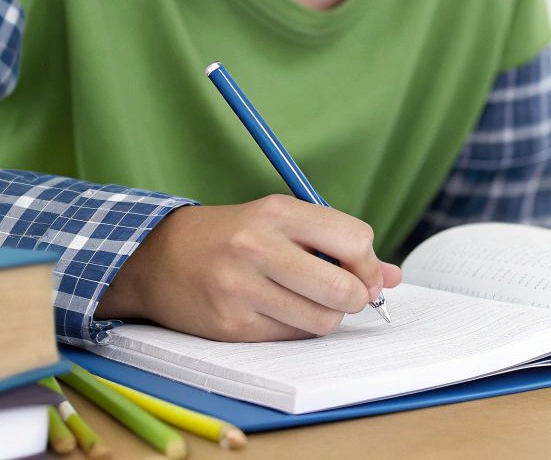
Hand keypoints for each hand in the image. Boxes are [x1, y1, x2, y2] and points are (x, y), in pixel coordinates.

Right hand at [97, 194, 403, 341]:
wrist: (157, 257)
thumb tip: (393, 277)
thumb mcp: (283, 222)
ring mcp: (241, 289)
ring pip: (322, 320)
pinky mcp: (230, 325)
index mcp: (278, 212)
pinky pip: (291, 337)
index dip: (369, 263)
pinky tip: (280, 312)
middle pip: (343, 288)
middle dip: (356, 298)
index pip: (355, 240)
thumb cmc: (234, 236)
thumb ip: (339, 244)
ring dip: (328, 317)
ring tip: (311, 303)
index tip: (364, 273)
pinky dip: (297, 329)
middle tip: (346, 296)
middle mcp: (258, 248)